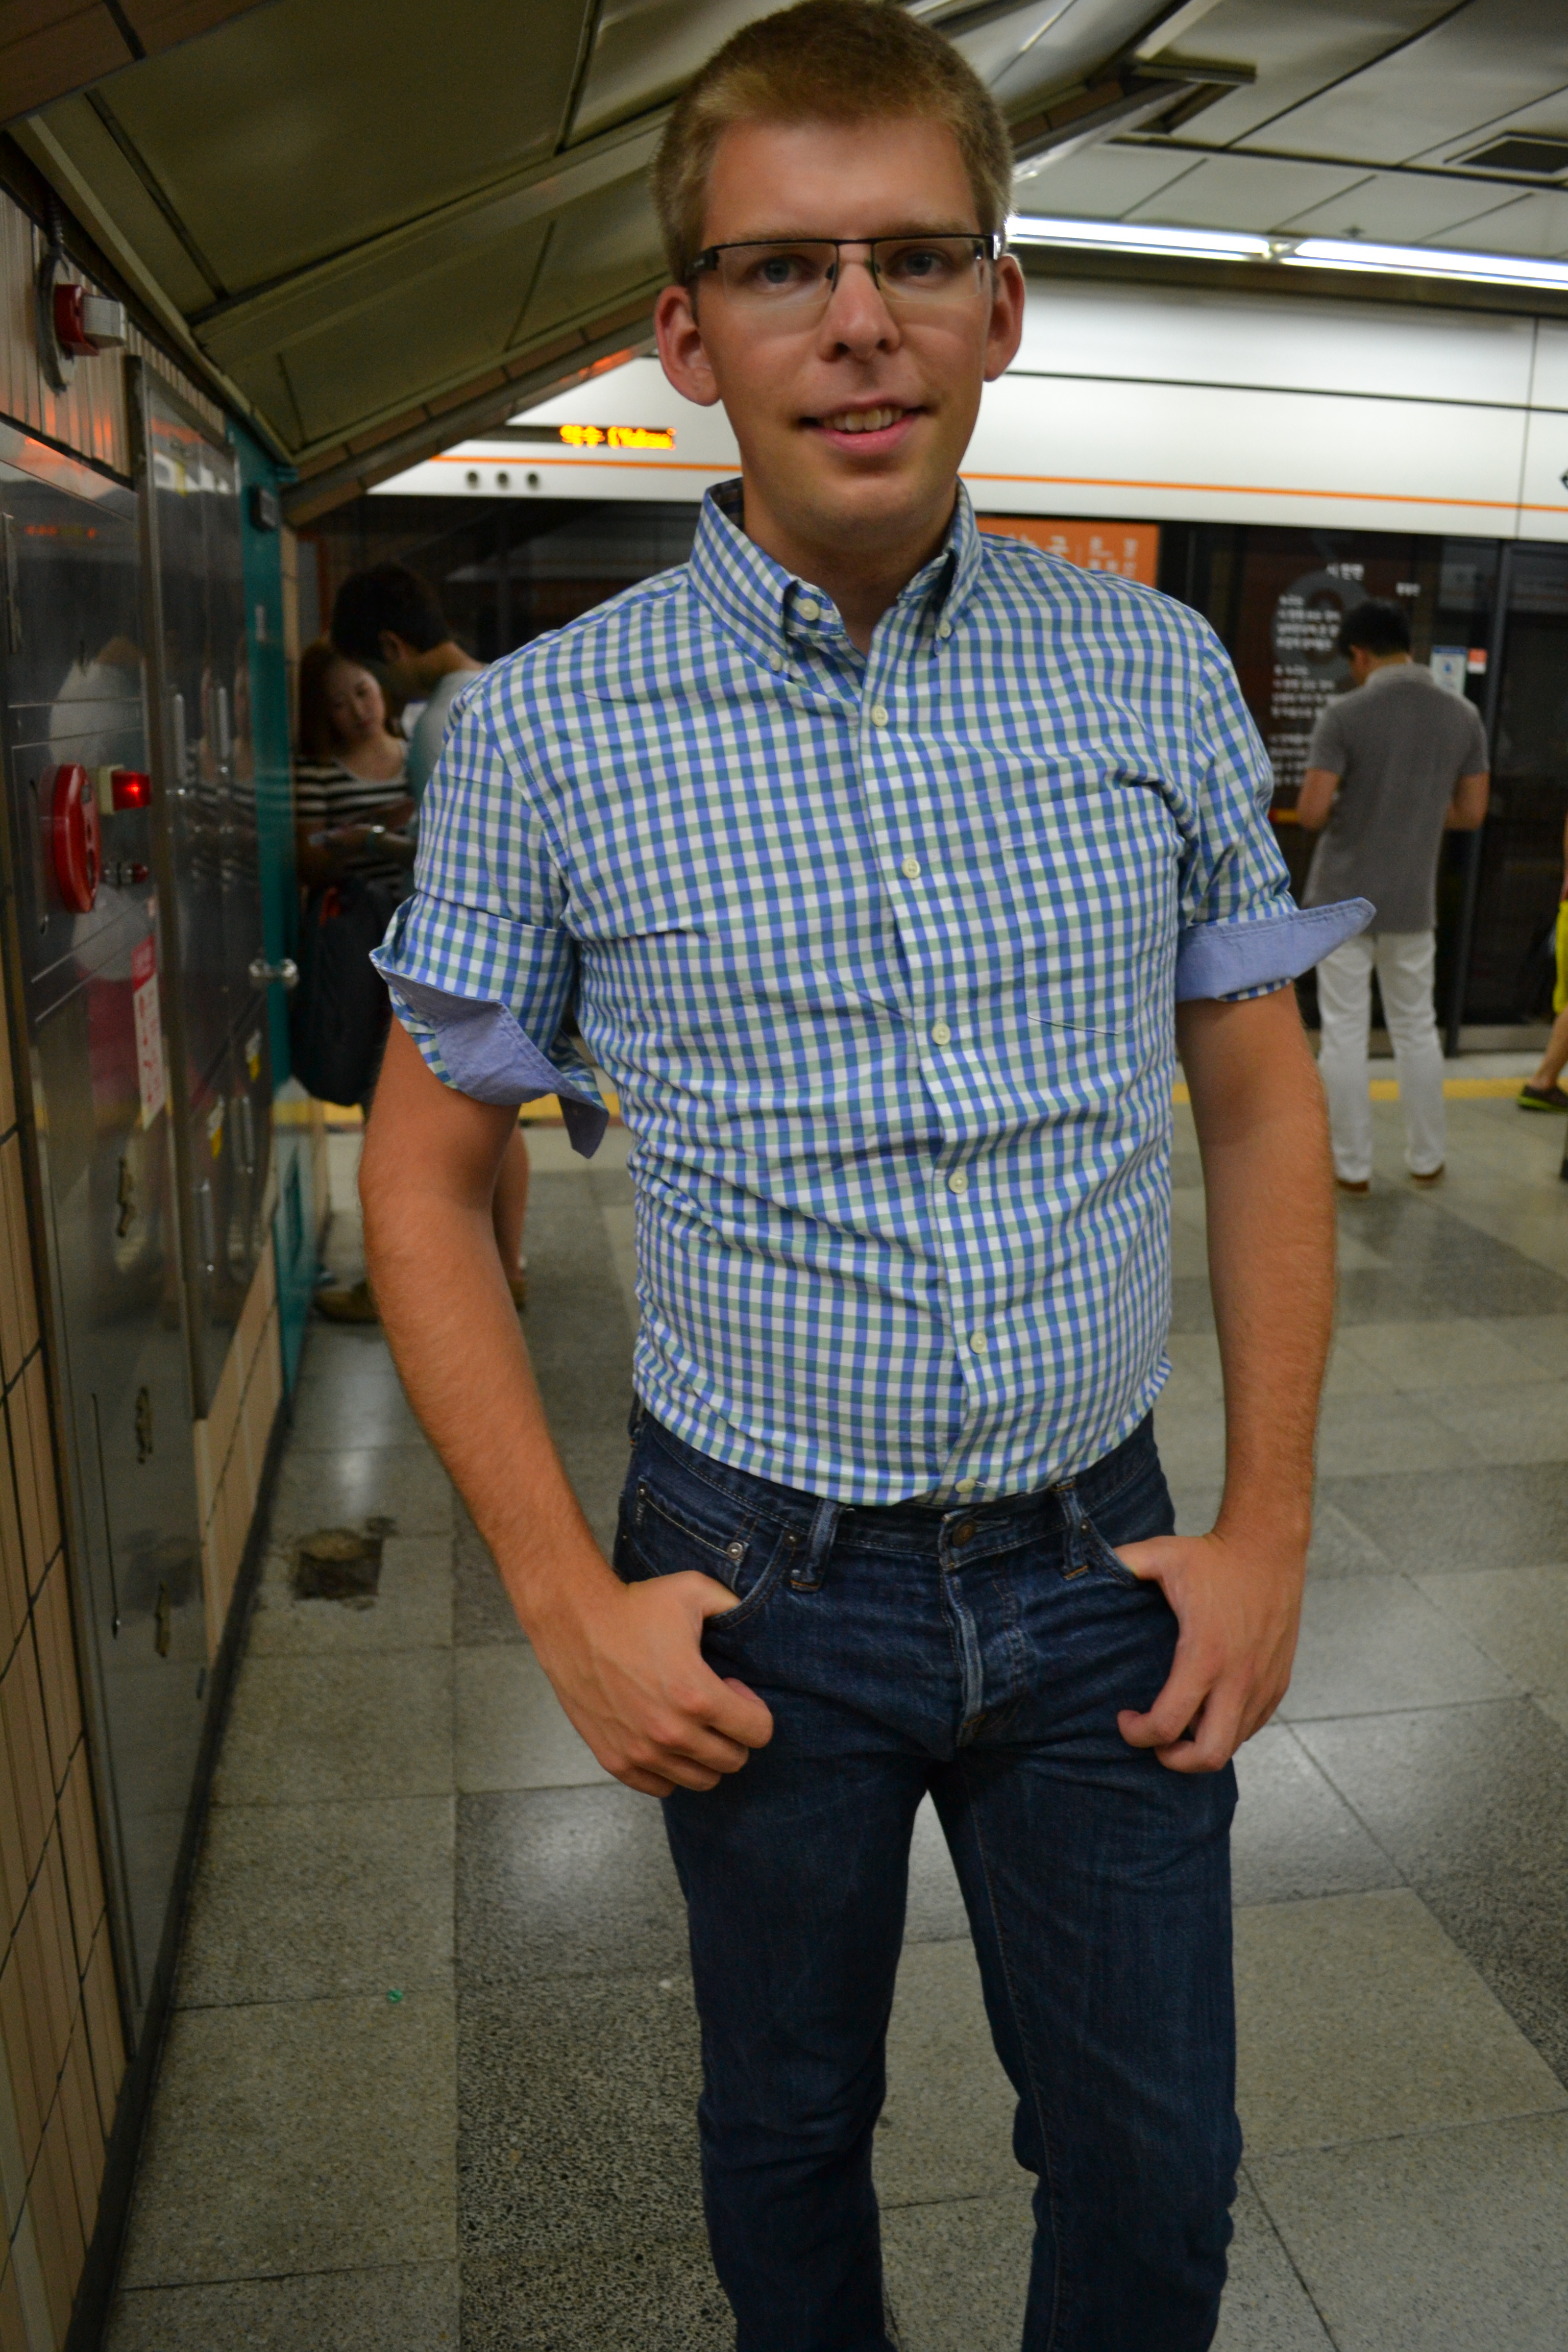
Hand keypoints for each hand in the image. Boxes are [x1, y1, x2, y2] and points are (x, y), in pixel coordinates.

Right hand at [529, 1564, 774, 1797]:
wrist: (573, 1620)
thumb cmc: (633, 1606)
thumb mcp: (695, 1591)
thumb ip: (735, 1607)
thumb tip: (754, 1619)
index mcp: (697, 1696)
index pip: (758, 1732)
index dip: (753, 1709)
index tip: (732, 1689)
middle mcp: (671, 1733)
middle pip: (733, 1760)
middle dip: (734, 1734)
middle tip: (713, 1705)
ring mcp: (641, 1752)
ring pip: (701, 1780)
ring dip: (705, 1755)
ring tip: (689, 1721)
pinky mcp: (615, 1760)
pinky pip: (661, 1787)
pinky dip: (670, 1769)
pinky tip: (663, 1737)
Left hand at [1114, 1529, 1303, 1772]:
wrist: (1270, 1547)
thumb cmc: (1213, 1556)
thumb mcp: (1160, 1554)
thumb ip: (1119, 1565)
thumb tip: (1081, 1570)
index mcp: (1204, 1654)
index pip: (1167, 1724)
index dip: (1138, 1734)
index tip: (1124, 1718)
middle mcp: (1238, 1678)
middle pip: (1208, 1756)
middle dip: (1173, 1759)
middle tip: (1154, 1739)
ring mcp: (1263, 1685)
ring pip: (1232, 1746)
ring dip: (1200, 1745)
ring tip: (1177, 1723)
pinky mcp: (1278, 1684)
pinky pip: (1251, 1728)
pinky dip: (1226, 1730)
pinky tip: (1206, 1709)